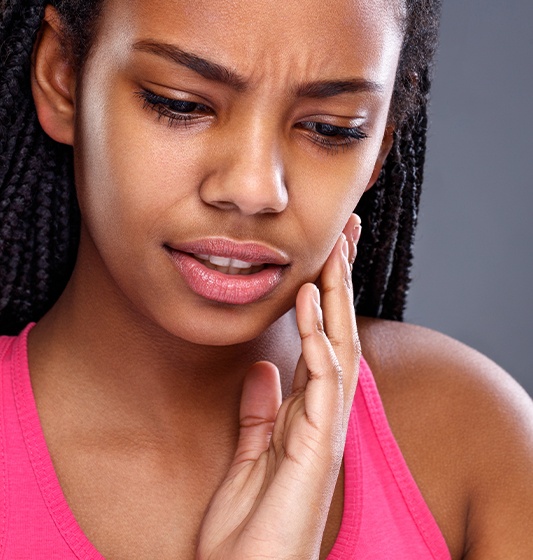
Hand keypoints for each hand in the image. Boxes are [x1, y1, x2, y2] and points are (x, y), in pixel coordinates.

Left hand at [196, 215, 361, 559]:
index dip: (325, 298)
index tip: (322, 258)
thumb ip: (260, 411)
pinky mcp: (318, 442)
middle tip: (344, 234)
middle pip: (339, 334)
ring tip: (334, 250)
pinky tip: (311, 301)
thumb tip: (262, 370)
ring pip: (340, 347)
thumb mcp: (249, 454)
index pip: (322, 342)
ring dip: (338, 297)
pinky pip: (324, 378)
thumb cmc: (251, 525)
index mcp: (307, 413)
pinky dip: (319, 336)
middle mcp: (323, 414)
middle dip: (342, 283)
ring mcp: (325, 427)